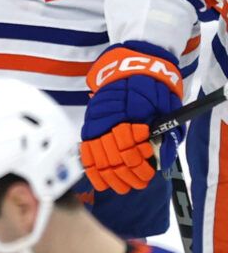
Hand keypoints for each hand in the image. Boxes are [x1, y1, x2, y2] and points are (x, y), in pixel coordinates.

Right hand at [82, 42, 180, 193]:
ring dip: (110, 175)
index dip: (137, 161)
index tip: (149, 169)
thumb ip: (163, 133)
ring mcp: (95, 121)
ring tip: (122, 187)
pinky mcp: (90, 124)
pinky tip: (99, 181)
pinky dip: (92, 168)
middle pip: (112, 154)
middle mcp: (106, 118)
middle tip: (139, 184)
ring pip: (97, 155)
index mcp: (125, 112)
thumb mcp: (165, 106)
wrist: (132, 65)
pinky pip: (86, 149)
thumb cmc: (152, 87)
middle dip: (126, 174)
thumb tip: (160, 160)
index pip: (126, 145)